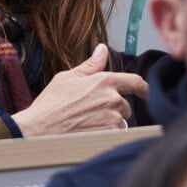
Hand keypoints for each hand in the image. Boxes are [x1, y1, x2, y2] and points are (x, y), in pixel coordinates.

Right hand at [12, 44, 148, 136]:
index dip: (144, 87)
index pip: (134, 82)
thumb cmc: (51, 104)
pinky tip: (88, 133)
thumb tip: (102, 49)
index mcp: (103, 81)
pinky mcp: (109, 136)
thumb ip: (90, 65)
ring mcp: (112, 120)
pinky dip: (106, 134)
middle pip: (125, 105)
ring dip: (109, 122)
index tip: (146, 91)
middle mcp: (112, 100)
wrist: (40, 130)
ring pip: (120, 121)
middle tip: (90, 111)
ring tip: (86, 123)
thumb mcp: (67, 78)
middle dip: (113, 107)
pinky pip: (115, 135)